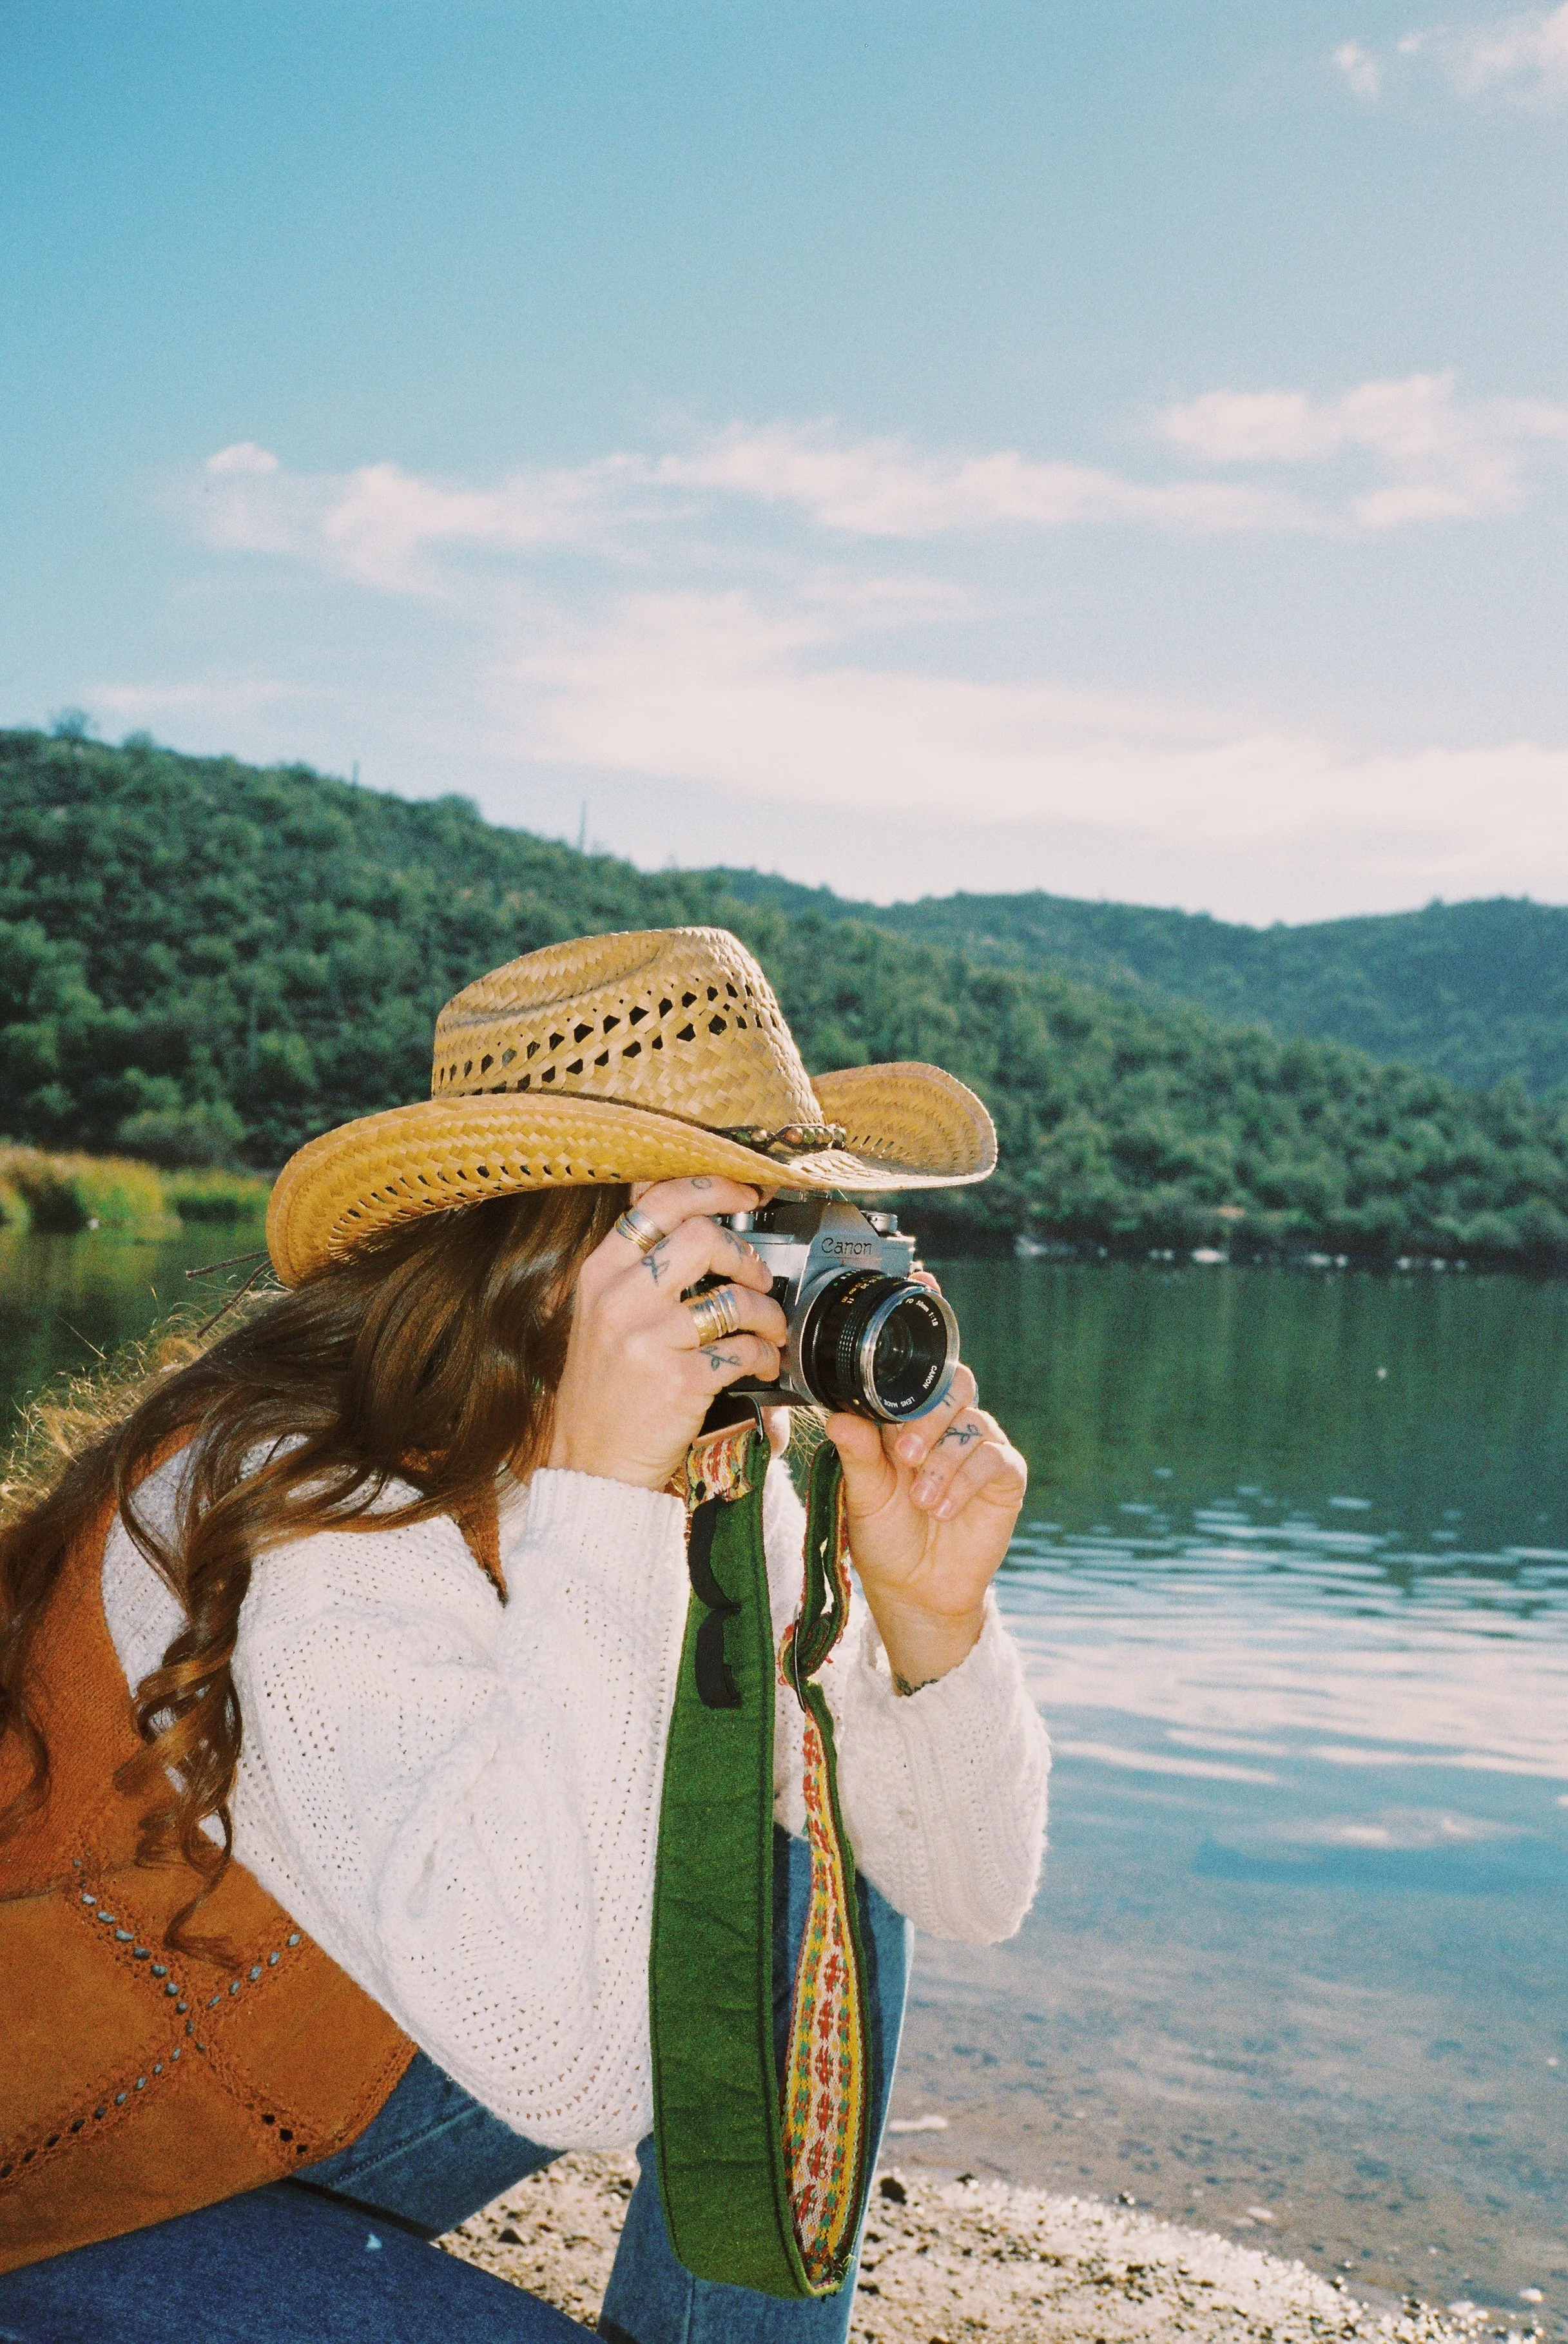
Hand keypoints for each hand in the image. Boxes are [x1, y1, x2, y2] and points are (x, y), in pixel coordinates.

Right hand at [547, 1177, 786, 1490]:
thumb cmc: (604, 1390)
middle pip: (701, 1236)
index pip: (658, 1201)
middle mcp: (618, 1299)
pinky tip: (761, 1365)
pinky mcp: (677, 1380)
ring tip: (769, 1329)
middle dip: (745, 1254)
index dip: (713, 1188)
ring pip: (732, 1298)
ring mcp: (646, 1339)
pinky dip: (765, 1356)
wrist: (591, 1465)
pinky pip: (742, 1350)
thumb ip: (635, 1267)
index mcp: (599, 1272)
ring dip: (767, 1313)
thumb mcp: (600, 1315)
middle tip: (758, 1277)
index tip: (747, 1193)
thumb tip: (688, 1214)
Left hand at [827, 1356, 1026, 1692]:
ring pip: (974, 1424)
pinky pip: (996, 1458)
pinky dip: (967, 1481)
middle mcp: (948, 1427)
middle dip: (929, 1419)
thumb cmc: (887, 1536)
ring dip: (943, 1462)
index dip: (903, 1397)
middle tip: (906, 1456)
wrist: (916, 1589)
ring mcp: (978, 1449)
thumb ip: (857, 1453)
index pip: (917, 1382)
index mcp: (910, 1421)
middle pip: (955, 1386)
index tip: (883, 1427)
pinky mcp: (1005, 1476)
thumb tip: (837, 1417)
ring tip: (922, 1501)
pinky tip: (944, 1510)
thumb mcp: (865, 1494)